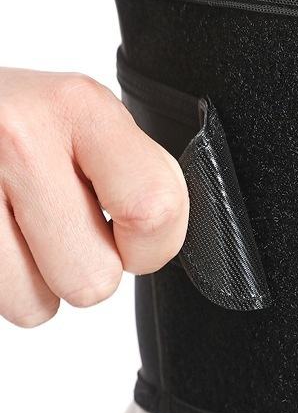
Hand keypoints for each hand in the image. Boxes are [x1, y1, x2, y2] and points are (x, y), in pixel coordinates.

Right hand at [0, 68, 187, 326]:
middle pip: (94, 279)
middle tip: (62, 226)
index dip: (153, 246)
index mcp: (82, 106)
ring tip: (17, 228)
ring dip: (36, 282)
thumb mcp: (85, 120)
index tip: (134, 237)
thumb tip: (167, 243)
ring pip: (36, 306)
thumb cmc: (18, 122)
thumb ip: (136, 173)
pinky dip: (0, 283)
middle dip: (86, 268)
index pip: (156, 210)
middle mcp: (20, 136)